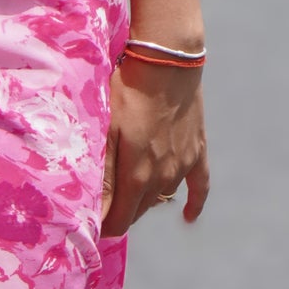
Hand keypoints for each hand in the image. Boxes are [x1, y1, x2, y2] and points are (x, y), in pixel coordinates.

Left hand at [100, 55, 208, 236]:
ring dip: (143, 199)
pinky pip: (200, 187)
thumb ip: (101, 175)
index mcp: (136, 176)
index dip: (102, 226)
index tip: (89, 222)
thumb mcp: (105, 132)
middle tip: (101, 205)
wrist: (167, 63)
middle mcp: (162, 177)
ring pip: (160, 198)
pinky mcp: (197, 153)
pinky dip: (194, 203)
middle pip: (137, 213)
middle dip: (119, 213)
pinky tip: (188, 216)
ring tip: (126, 191)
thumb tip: (94, 212)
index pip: (118, 221)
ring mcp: (182, 166)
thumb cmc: (126, 93)